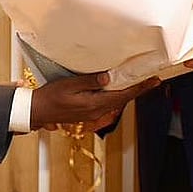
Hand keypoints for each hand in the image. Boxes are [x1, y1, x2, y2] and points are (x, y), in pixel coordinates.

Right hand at [29, 72, 158, 129]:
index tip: (154, 81)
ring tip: (140, 81)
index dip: (140, 88)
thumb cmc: (51, 97)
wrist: (38, 111)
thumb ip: (90, 81)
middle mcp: (97, 111)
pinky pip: (109, 103)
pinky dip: (118, 95)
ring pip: (117, 101)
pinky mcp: (89, 113)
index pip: (123, 95)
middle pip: (123, 99)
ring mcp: (93, 113)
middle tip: (153, 79)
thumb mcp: (70, 85)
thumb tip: (108, 77)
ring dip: (129, 92)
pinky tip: (119, 88)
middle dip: (139, 89)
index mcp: (94, 104)